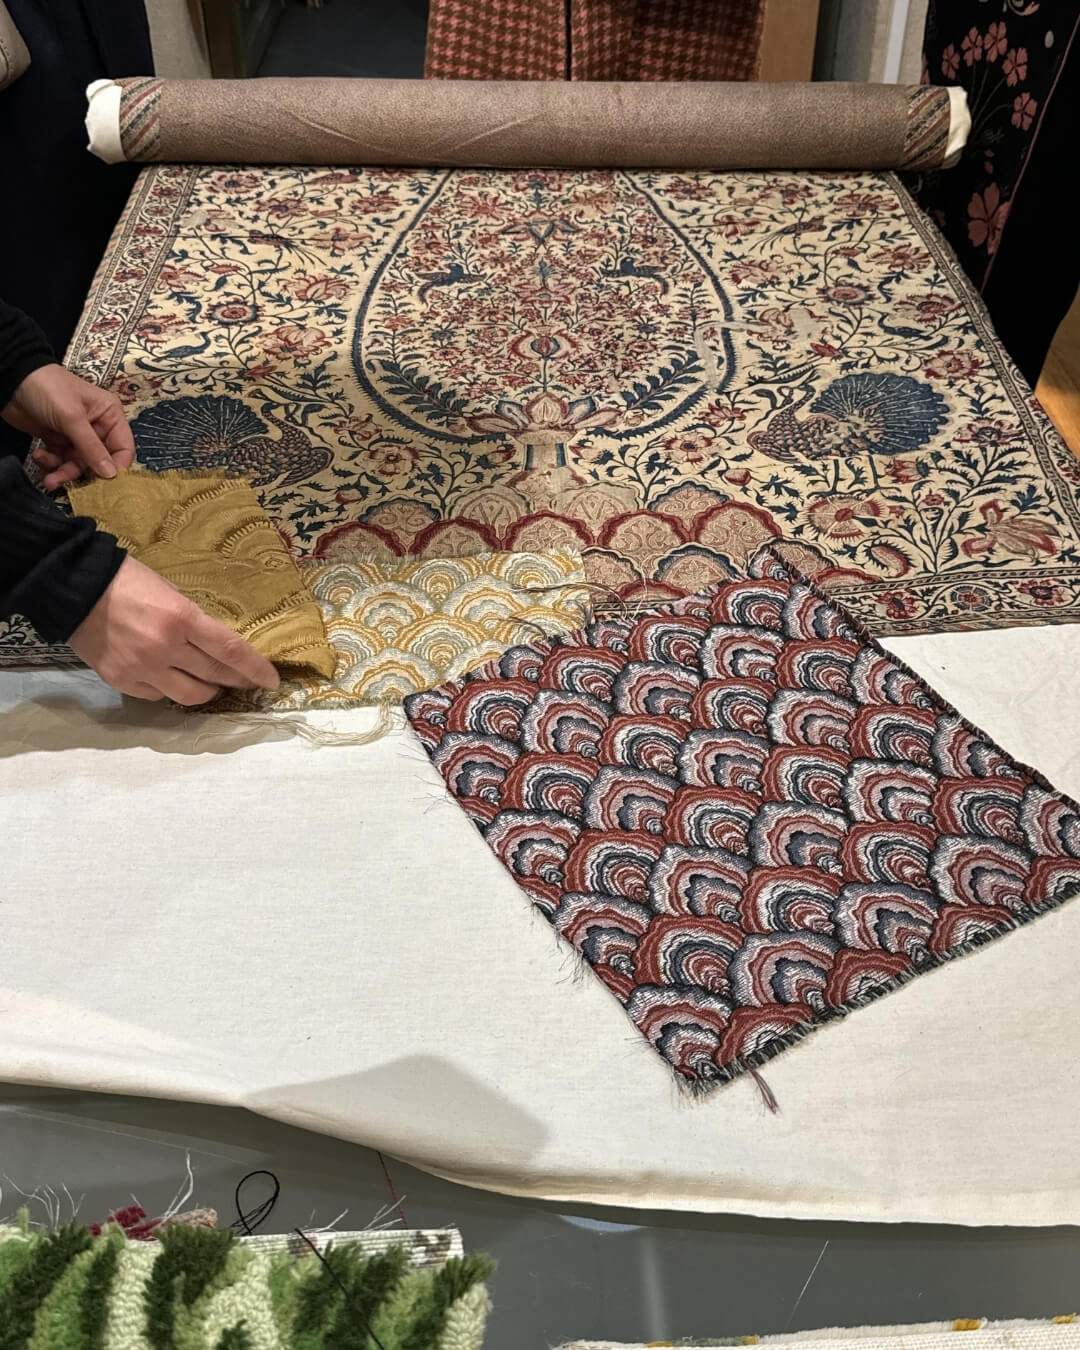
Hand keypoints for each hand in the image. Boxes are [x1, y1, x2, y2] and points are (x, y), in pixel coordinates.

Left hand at [2, 363, 135, 489]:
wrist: (10, 381)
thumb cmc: (48, 390)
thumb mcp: (72, 417)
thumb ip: (91, 448)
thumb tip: (111, 474)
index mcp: (109, 415)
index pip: (123, 447)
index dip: (117, 466)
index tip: (107, 484)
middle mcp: (97, 427)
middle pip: (100, 461)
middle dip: (83, 472)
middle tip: (70, 481)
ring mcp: (76, 435)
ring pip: (78, 464)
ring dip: (63, 472)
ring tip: (49, 477)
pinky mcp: (58, 441)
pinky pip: (61, 461)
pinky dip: (51, 463)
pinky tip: (40, 455)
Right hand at [69, 557, 280, 704]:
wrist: (73, 588)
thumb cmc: (127, 580)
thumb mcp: (171, 591)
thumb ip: (193, 621)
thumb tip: (216, 646)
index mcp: (182, 618)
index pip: (231, 651)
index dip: (255, 669)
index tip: (271, 680)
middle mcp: (166, 648)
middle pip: (216, 676)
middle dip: (238, 681)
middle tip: (248, 682)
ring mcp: (143, 668)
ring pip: (191, 695)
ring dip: (208, 691)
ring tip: (212, 683)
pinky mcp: (123, 681)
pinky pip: (159, 696)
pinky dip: (171, 689)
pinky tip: (172, 678)